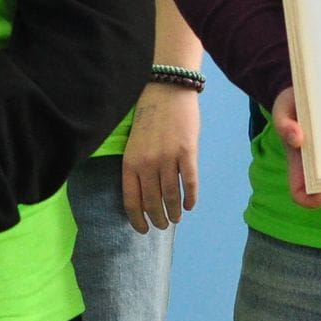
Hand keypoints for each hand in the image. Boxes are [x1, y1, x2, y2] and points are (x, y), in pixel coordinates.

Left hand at [122, 82, 200, 232]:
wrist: (167, 90)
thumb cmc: (148, 116)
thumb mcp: (134, 143)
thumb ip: (138, 167)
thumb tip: (145, 195)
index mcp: (130, 162)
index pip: (131, 200)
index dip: (138, 219)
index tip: (144, 229)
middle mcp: (147, 164)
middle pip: (152, 202)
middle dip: (158, 218)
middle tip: (164, 225)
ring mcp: (168, 159)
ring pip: (171, 196)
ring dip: (174, 211)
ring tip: (177, 217)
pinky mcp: (187, 153)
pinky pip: (189, 183)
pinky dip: (190, 198)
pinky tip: (190, 205)